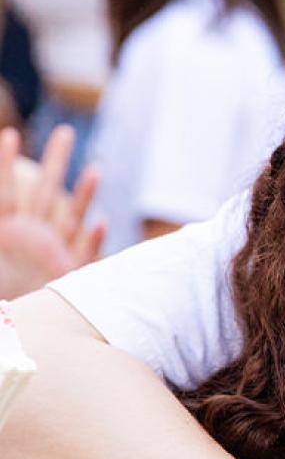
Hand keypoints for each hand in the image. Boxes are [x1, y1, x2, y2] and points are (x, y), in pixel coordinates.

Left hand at [0, 125, 105, 297]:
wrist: (25, 326)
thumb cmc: (3, 290)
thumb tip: (13, 238)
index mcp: (6, 232)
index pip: (4, 193)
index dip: (4, 166)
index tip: (9, 135)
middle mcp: (33, 237)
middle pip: (47, 192)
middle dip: (56, 161)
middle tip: (68, 131)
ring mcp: (53, 253)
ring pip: (71, 217)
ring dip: (83, 193)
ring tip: (95, 168)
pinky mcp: (70, 275)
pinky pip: (82, 255)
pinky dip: (93, 240)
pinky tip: (102, 222)